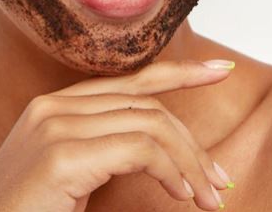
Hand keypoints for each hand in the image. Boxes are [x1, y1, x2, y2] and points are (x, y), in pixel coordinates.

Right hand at [0, 59, 235, 211]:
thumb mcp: (71, 183)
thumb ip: (104, 156)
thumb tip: (164, 157)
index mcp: (51, 110)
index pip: (129, 81)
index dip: (179, 73)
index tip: (221, 72)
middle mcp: (51, 108)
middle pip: (146, 104)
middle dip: (192, 143)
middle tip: (220, 184)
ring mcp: (54, 127)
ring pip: (150, 124)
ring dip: (190, 163)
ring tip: (209, 199)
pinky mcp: (61, 155)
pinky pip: (139, 149)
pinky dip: (171, 170)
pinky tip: (181, 194)